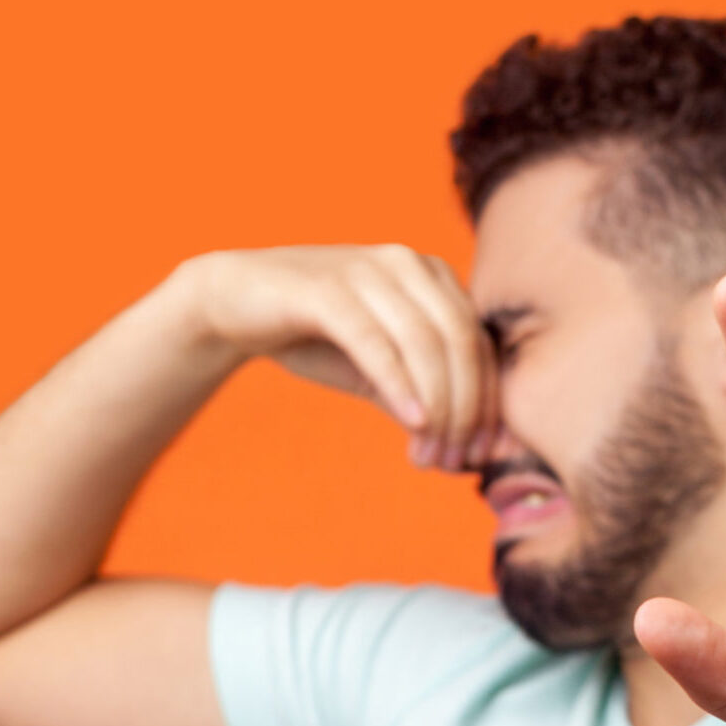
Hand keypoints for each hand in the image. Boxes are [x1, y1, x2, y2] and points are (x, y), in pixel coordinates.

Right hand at [178, 244, 499, 470]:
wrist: (236, 306)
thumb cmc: (319, 339)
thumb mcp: (383, 374)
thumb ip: (427, 400)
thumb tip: (476, 454)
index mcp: (433, 277)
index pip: (479, 343)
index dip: (489, 403)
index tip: (481, 456)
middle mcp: (408, 263)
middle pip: (460, 342)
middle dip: (466, 410)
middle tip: (454, 462)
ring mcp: (368, 270)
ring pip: (425, 342)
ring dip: (436, 406)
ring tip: (430, 455)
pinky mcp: (326, 288)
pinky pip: (375, 340)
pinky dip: (399, 384)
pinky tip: (413, 422)